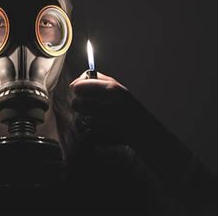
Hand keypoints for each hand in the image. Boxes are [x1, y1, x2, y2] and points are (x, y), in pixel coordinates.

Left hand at [70, 70, 195, 187]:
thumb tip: (75, 83)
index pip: (78, 86)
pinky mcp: (99, 136)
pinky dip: (87, 130)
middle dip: (80, 104)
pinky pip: (83, 131)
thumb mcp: (119, 88)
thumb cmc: (128, 107)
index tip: (79, 90)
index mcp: (111, 90)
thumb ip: (98, 81)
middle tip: (90, 106)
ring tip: (96, 117)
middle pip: (75, 103)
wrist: (142, 131)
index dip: (77, 88)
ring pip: (77, 118)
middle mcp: (105, 105)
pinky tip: (97, 127)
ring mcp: (101, 123)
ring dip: (83, 118)